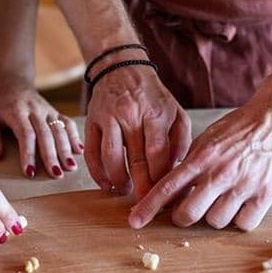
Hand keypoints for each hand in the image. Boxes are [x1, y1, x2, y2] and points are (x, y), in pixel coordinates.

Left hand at [0, 78, 82, 178]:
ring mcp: (47, 110)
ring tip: (70, 167)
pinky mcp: (55, 111)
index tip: (30, 172)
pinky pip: (68, 123)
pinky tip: (79, 151)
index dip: (28, 154)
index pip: (25, 134)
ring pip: (59, 130)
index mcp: (16, 111)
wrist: (12, 80)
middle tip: (56, 174)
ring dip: (66, 149)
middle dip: (52, 156)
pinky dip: (75, 136)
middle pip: (46, 134)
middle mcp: (35, 110)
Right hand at [85, 63, 190, 198]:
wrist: (121, 67)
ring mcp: (108, 117)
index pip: (158, 152)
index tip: (164, 195)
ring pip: (111, 157)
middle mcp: (130, 114)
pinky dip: (97, 172)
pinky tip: (106, 184)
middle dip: (141, 186)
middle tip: (146, 205)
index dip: (160, 178)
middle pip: (136, 158)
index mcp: (155, 113)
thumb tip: (177, 168)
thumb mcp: (175, 111)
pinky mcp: (91, 120)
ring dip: (119, 180)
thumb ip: (181, 139)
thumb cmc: (152, 95)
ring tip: (125, 191)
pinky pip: (91, 152)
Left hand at [128, 100, 271, 230]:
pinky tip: (240, 206)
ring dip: (213, 216)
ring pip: (216, 222)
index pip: (167, 188)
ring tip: (220, 200)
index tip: (135, 221)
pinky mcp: (265, 194)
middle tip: (187, 210)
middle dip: (182, 217)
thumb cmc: (237, 129)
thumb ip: (188, 164)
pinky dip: (240, 219)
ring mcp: (243, 185)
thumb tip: (169, 189)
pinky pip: (244, 224)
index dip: (148, 207)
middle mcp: (219, 174)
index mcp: (201, 158)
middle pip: (188, 214)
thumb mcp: (206, 140)